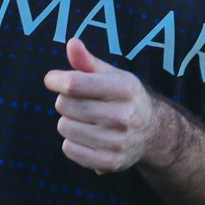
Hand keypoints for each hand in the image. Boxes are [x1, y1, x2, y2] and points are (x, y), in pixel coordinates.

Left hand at [44, 38, 166, 173]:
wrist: (152, 132)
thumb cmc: (124, 98)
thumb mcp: (112, 75)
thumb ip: (88, 61)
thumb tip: (71, 43)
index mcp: (124, 88)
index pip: (74, 84)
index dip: (56, 80)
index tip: (52, 80)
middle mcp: (123, 115)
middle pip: (65, 105)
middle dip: (65, 100)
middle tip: (79, 101)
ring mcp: (116, 141)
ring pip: (64, 127)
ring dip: (68, 121)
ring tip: (85, 119)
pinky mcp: (109, 162)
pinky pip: (69, 149)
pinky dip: (72, 142)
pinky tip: (87, 136)